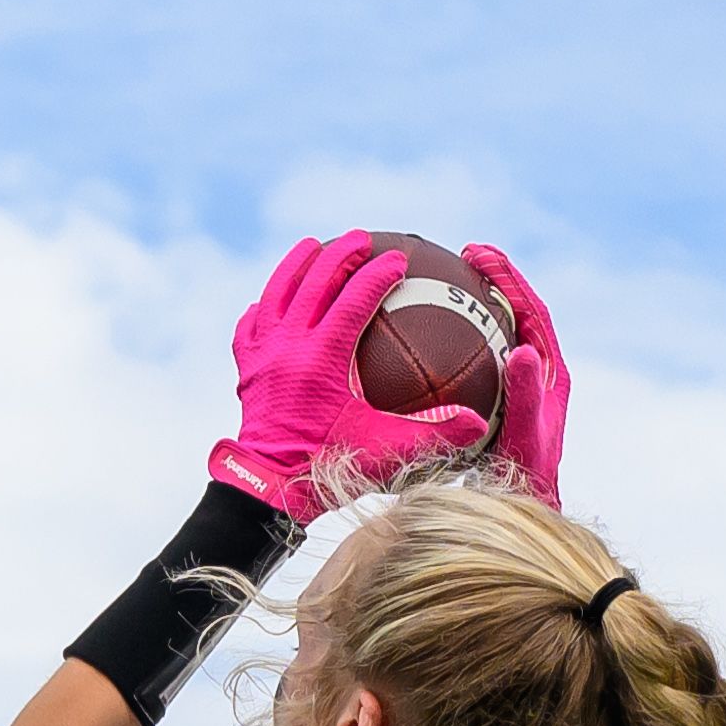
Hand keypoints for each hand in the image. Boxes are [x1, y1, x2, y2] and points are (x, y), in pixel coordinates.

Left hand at [212, 233, 493, 516]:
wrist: (269, 488)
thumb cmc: (329, 468)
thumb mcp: (388, 450)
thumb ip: (434, 433)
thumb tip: (479, 422)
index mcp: (324, 357)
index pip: (354, 298)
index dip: (378, 274)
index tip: (397, 259)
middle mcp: (289, 345)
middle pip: (314, 281)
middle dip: (340, 254)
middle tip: (361, 237)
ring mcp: (262, 354)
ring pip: (277, 292)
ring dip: (296, 264)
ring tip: (312, 245)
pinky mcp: (246, 369)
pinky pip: (250, 326)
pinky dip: (263, 307)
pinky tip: (270, 301)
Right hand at [456, 245, 573, 500]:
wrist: (519, 509)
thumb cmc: (523, 479)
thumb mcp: (525, 436)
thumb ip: (525, 395)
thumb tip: (522, 348)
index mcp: (550, 375)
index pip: (532, 312)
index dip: (509, 278)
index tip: (480, 255)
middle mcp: (534, 375)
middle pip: (515, 312)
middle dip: (493, 279)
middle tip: (463, 256)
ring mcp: (513, 388)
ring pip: (494, 335)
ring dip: (473, 306)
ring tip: (443, 284)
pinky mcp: (493, 402)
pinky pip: (472, 362)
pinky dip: (450, 345)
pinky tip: (415, 341)